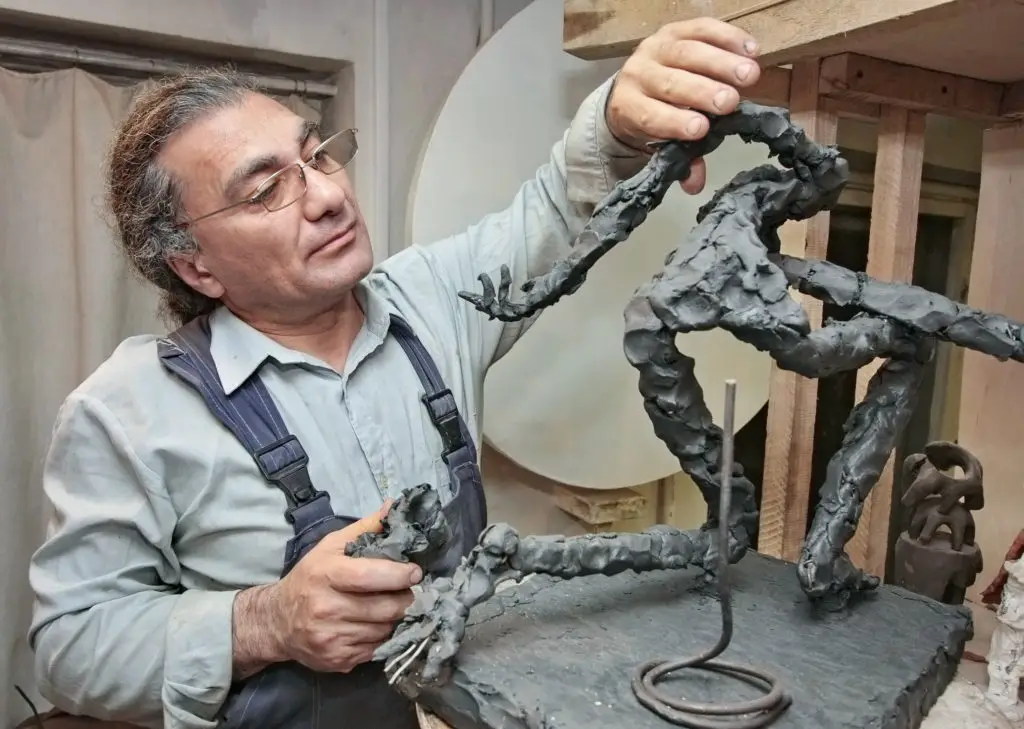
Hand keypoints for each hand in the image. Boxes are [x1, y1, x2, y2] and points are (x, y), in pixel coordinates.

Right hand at [243, 503, 423, 673]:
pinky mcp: (337, 660)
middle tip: (410, 591)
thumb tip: (393, 506)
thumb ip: (365, 527)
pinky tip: (377, 625)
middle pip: (385, 607)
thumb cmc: (310, 577)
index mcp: (325, 575)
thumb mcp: (330, 546)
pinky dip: (382, 636)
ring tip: (393, 606)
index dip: (400, 575)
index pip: (371, 576)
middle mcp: (326, 608)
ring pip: (385, 630)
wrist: (276, 621)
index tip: (415, 572)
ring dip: (395, 618)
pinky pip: (376, 649)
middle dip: (406, 598)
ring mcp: (331, 638)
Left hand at [605, 18, 762, 193]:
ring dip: (721, 63)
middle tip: (730, 102)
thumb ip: (681, 161)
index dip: (674, 121)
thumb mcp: (662, 142)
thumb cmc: (655, 117)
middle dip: (702, 91)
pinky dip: (727, 38)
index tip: (701, 128)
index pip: (649, 115)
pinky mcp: (675, 28)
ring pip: (687, 52)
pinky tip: (751, 50)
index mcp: (629, 107)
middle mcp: (637, 74)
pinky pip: (701, 28)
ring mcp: (655, 48)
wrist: (636, 83)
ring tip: (750, 75)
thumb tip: (694, 185)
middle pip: (670, 82)